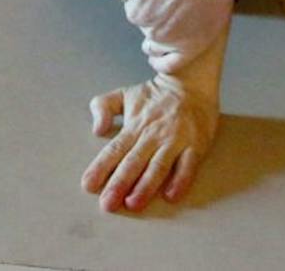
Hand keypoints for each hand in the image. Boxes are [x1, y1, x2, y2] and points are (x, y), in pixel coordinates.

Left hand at [83, 25, 227, 211]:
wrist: (193, 81)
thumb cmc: (157, 95)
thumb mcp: (125, 94)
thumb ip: (104, 106)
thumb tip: (96, 129)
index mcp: (135, 125)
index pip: (115, 149)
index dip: (101, 167)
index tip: (88, 185)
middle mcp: (153, 134)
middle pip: (134, 161)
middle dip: (119, 183)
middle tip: (107, 204)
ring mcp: (175, 140)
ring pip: (158, 165)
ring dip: (146, 185)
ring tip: (133, 203)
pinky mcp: (195, 144)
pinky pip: (188, 164)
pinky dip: (180, 180)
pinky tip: (171, 195)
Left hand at [107, 0, 256, 76]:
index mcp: (135, 12)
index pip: (135, 10)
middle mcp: (150, 31)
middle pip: (147, 27)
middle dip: (155, 16)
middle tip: (170, 1)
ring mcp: (171, 42)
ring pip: (156, 46)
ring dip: (159, 38)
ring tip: (171, 25)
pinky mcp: (191, 49)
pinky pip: (170, 64)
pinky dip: (162, 61)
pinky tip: (163, 54)